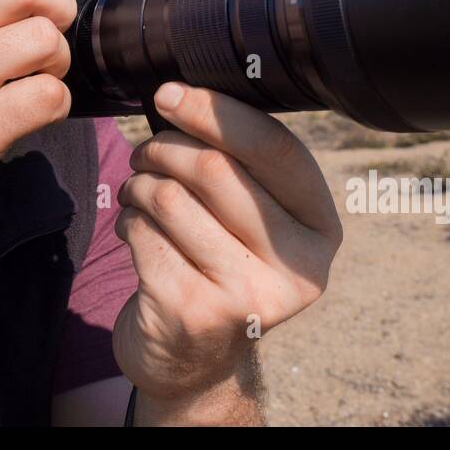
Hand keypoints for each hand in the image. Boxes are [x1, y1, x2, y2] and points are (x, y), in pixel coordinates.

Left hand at [113, 82, 342, 423]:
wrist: (194, 357)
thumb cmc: (219, 261)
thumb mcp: (252, 215)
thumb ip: (241, 162)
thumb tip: (183, 91)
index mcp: (322, 227)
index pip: (276, 148)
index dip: (216, 112)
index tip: (168, 93)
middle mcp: (300, 266)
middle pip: (216, 169)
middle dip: (165, 147)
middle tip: (145, 152)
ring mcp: (250, 295)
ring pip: (171, 198)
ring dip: (140, 184)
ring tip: (138, 192)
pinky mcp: (196, 312)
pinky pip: (143, 234)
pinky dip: (128, 221)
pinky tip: (134, 231)